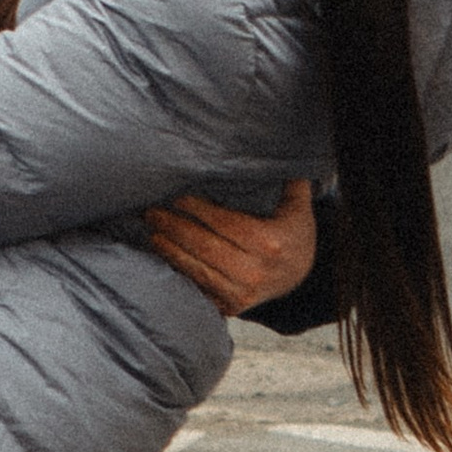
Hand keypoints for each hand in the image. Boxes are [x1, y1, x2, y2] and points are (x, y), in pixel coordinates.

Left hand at [145, 178, 315, 319]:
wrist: (301, 277)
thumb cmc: (292, 232)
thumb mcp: (297, 205)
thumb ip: (287, 179)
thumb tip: (278, 144)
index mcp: (269, 242)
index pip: (224, 222)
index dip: (196, 209)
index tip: (175, 197)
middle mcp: (255, 270)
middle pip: (204, 245)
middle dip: (173, 227)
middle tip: (151, 212)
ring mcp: (242, 292)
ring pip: (197, 268)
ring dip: (169, 250)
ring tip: (152, 232)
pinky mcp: (231, 306)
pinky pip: (199, 286)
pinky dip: (179, 270)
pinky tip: (164, 255)